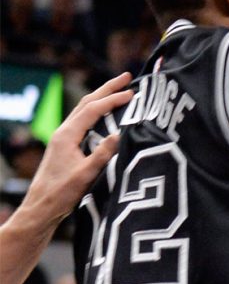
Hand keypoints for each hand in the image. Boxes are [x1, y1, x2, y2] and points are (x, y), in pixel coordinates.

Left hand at [19, 73, 132, 226]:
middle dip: (107, 89)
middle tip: (126, 77)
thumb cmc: (62, 193)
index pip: (93, 109)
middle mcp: (63, 132)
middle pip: (86, 103)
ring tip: (118, 90)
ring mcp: (63, 139)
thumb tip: (120, 133)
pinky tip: (105, 115)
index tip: (132, 92)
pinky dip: (97, 112)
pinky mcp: (66, 147)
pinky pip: (83, 122)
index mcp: (67, 135)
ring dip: (101, 98)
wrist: (41, 207)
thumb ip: (103, 153)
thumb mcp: (86, 174)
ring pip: (84, 111)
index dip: (113, 99)